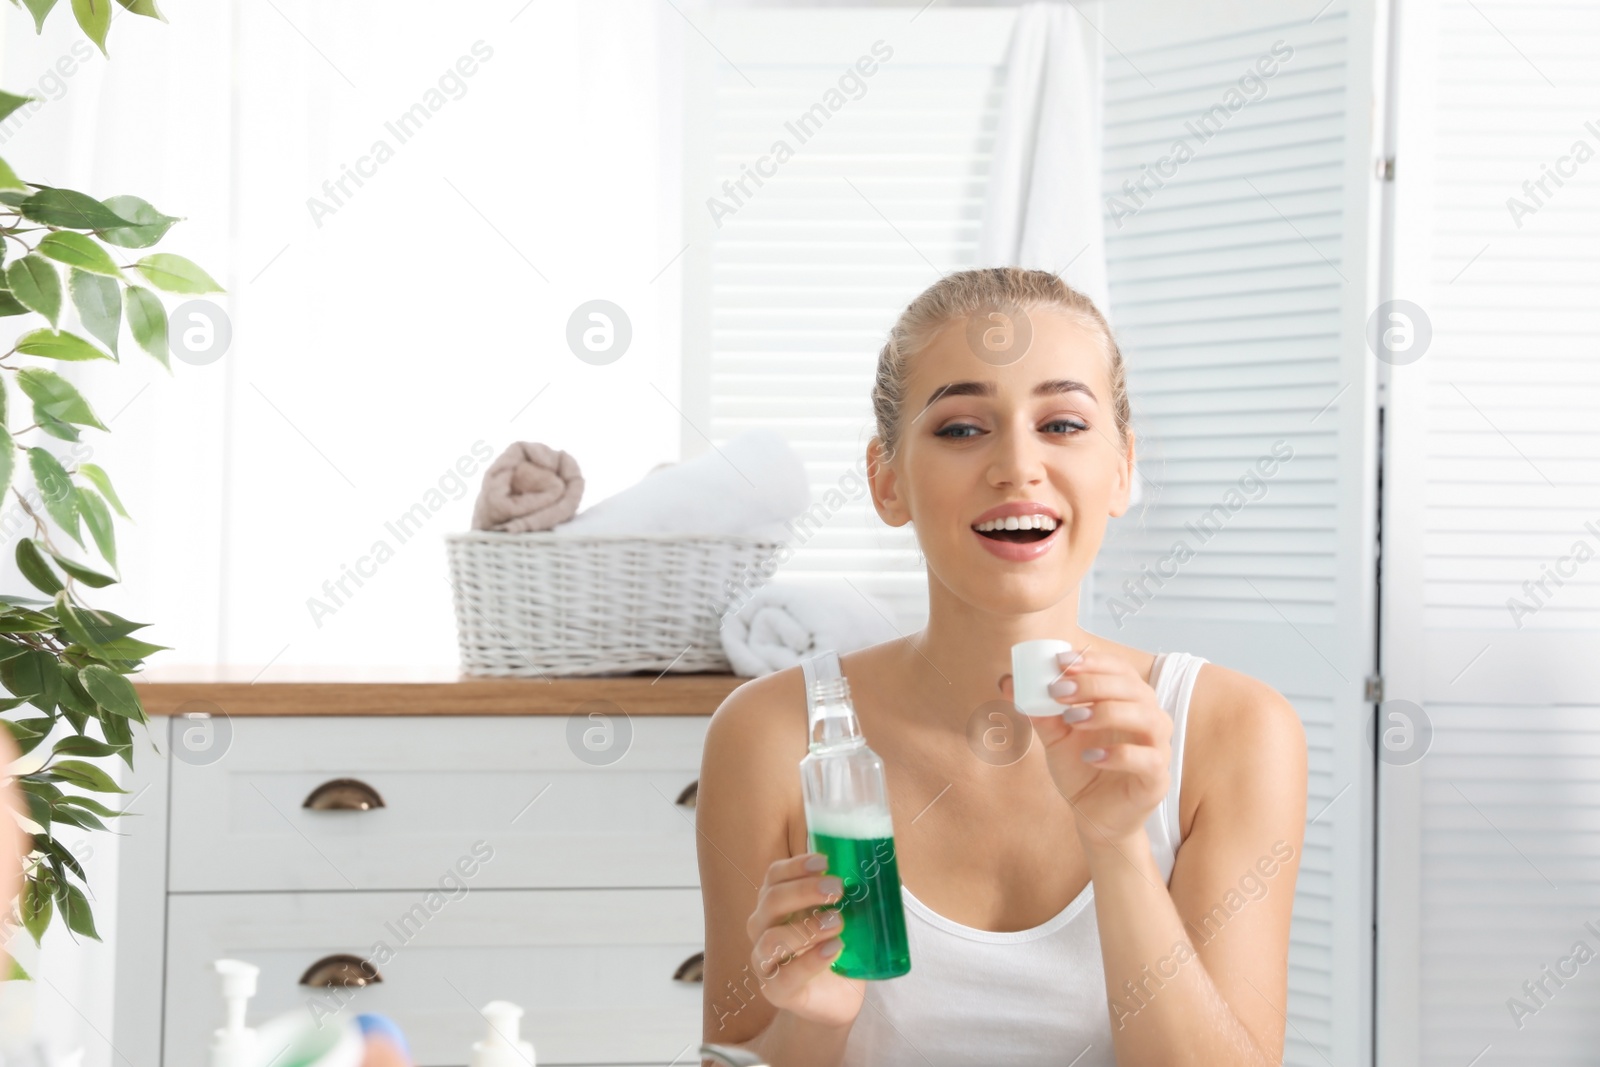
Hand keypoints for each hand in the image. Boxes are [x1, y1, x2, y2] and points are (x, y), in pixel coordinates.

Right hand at [745, 852, 863, 1028]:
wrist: (835, 998)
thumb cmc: (837, 948)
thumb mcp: (845, 917)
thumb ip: (853, 896)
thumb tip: (885, 869)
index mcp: (777, 903)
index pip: (775, 876)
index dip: (796, 866)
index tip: (825, 862)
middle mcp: (763, 928)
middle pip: (771, 900)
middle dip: (804, 891)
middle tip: (838, 889)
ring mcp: (765, 960)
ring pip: (771, 939)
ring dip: (806, 927)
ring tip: (838, 923)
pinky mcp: (775, 990)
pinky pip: (785, 975)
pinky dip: (810, 960)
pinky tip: (834, 949)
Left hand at [1000, 646, 1171, 844]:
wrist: (1093, 815)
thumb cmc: (1082, 769)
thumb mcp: (1056, 738)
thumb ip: (1039, 712)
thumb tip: (1009, 683)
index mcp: (1128, 701)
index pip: (1120, 670)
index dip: (1093, 661)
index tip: (1062, 662)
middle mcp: (1149, 719)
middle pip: (1133, 689)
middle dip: (1093, 684)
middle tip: (1058, 690)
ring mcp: (1157, 748)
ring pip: (1147, 717)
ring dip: (1107, 712)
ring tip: (1073, 719)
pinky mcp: (1157, 779)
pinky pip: (1148, 759)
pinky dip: (1120, 754)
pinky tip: (1091, 757)